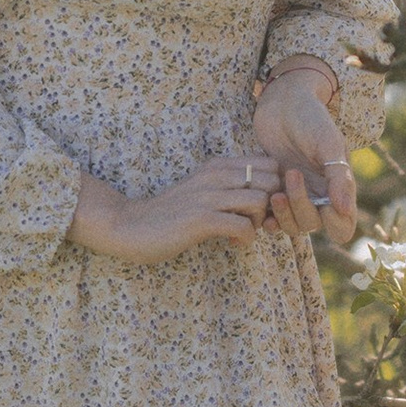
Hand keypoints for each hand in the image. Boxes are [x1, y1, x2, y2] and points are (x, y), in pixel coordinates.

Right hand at [72, 151, 286, 261]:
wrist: (131, 225)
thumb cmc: (171, 212)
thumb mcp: (202, 189)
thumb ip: (229, 186)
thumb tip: (263, 195)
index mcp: (218, 165)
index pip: (269, 163)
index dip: (274, 186)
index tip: (261, 205)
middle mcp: (215, 175)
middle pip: (271, 180)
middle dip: (272, 204)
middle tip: (256, 220)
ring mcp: (208, 196)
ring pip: (260, 200)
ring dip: (259, 222)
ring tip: (243, 231)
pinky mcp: (200, 220)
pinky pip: (243, 226)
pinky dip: (246, 238)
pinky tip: (233, 243)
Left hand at [250, 63, 356, 245]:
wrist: (282, 102)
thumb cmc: (310, 118)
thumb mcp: (328, 143)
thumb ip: (339, 177)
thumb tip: (345, 209)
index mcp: (338, 187)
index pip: (342, 226)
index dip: (336, 224)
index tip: (326, 206)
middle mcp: (318, 196)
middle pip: (313, 225)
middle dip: (301, 207)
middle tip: (292, 175)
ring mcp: (295, 195)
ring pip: (292, 225)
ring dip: (283, 215)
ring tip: (275, 192)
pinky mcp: (274, 190)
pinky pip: (271, 218)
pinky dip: (267, 218)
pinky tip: (262, 205)